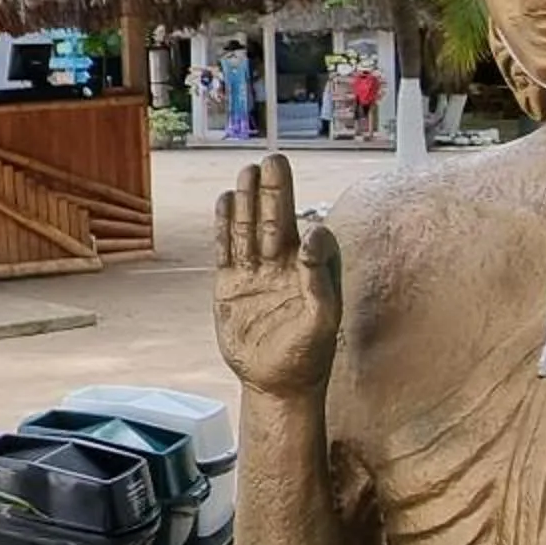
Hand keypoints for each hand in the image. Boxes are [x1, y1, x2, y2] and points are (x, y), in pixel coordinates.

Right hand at [214, 154, 339, 399]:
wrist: (275, 384)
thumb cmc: (308, 356)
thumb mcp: (322, 321)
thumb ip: (319, 279)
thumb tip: (312, 236)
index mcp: (311, 271)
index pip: (312, 237)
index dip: (309, 232)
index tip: (306, 235)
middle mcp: (283, 265)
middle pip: (276, 219)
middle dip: (275, 191)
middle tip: (273, 159)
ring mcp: (255, 273)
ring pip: (248, 228)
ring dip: (247, 201)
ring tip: (247, 172)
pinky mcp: (229, 285)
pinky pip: (224, 249)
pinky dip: (223, 225)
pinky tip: (224, 201)